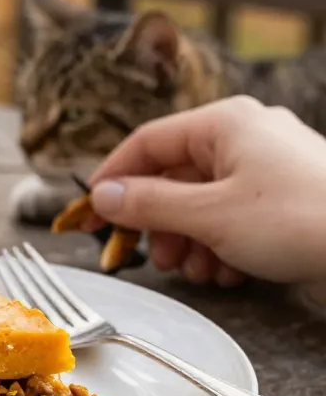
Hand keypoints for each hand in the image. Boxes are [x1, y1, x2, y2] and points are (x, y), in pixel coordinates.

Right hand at [86, 97, 325, 287]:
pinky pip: (236, 216)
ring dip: (191, 240)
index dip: (115, 178)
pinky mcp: (288, 200)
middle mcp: (247, 137)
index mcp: (225, 122)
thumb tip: (104, 196)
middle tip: (154, 256)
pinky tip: (229, 272)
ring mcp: (270, 168)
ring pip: (205, 201)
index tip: (93, 212)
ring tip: (196, 269)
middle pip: (176, 175)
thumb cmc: (301, 220)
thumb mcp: (209, 216)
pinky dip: (222, 244)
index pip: (148, 141)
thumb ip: (149, 205)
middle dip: (160, 222)